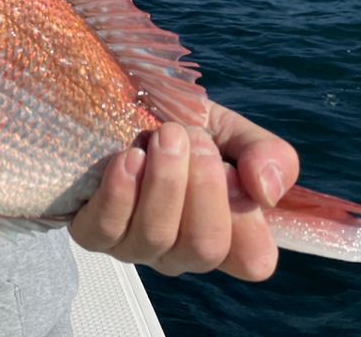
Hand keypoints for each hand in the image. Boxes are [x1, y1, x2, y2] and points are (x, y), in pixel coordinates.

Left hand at [68, 102, 299, 280]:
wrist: (121, 101)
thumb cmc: (180, 124)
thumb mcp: (231, 131)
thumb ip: (268, 155)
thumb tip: (266, 191)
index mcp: (224, 234)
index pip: (252, 260)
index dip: (247, 221)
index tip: (230, 170)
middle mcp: (180, 251)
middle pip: (203, 248)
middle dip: (203, 188)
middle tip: (194, 139)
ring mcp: (135, 246)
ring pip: (156, 237)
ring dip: (164, 181)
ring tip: (162, 137)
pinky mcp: (92, 233)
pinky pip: (106, 229)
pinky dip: (121, 192)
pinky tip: (128, 158)